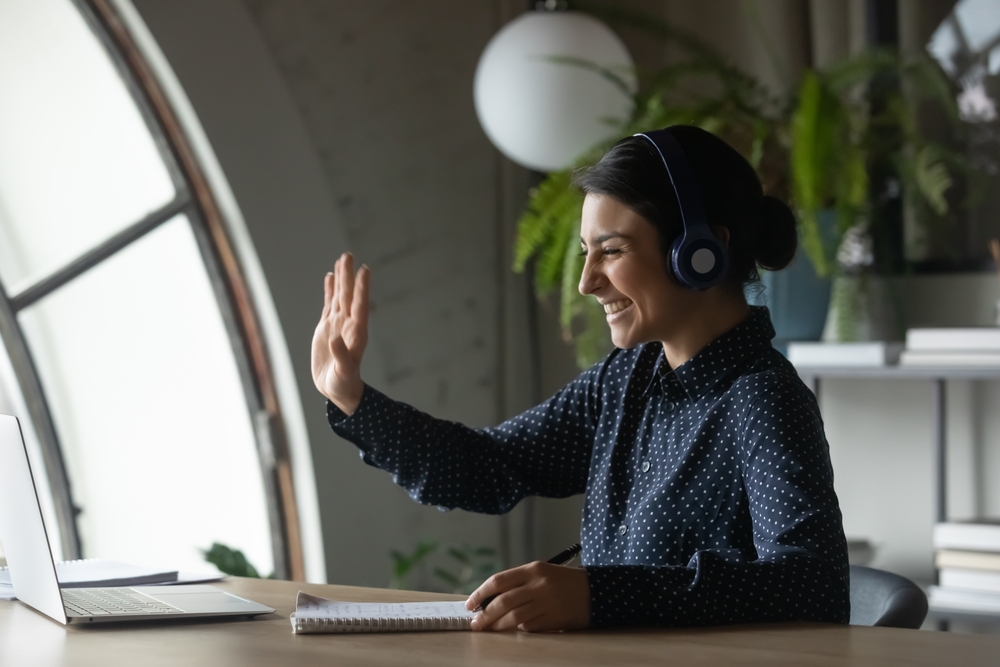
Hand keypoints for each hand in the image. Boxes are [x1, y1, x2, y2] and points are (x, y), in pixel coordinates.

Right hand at [311, 252, 369, 414]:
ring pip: (339, 296)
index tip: (365, 270)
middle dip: (349, 276)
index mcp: (356, 333)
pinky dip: (329, 291)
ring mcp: (338, 324)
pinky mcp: (326, 328)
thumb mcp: (343, 372)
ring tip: (341, 259)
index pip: (360, 306)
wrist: (337, 389)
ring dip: (341, 279)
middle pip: (349, 296)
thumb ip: (342, 356)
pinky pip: (329, 304)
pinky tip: (330, 277)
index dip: (361, 289)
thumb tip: (335, 340)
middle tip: (348, 255)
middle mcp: (348, 325)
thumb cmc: (344, 383)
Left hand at [465, 562, 590, 631]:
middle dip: (485, 614)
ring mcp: (546, 603)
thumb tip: (490, 600)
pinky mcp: (554, 619)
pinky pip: (530, 627)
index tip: (470, 604)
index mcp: (533, 569)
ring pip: (514, 617)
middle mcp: (538, 585)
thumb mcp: (541, 573)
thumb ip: (518, 583)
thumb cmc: (563, 581)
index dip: (480, 593)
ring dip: (498, 626)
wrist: (595, 591)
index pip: (498, 581)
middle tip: (475, 623)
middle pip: (503, 602)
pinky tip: (516, 629)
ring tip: (488, 629)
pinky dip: (520, 629)